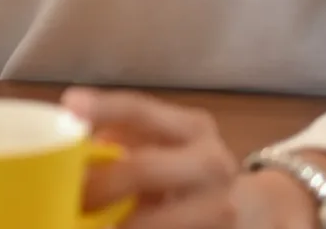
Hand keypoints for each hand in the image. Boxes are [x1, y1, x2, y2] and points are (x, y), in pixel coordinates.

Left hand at [66, 88, 314, 228]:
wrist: (259, 209)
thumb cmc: (187, 169)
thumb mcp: (165, 144)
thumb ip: (123, 139)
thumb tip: (66, 148)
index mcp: (191, 128)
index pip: (140, 109)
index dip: (103, 107)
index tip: (68, 107)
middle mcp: (210, 163)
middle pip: (143, 169)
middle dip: (98, 186)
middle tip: (68, 198)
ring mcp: (222, 208)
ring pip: (158, 220)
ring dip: (119, 224)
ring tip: (85, 224)